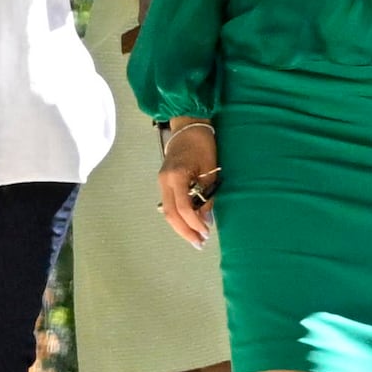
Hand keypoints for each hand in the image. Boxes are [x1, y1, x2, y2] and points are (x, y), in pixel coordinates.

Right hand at [156, 120, 219, 249]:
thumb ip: (207, 195)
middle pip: (170, 214)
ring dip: (181, 226)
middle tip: (199, 243)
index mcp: (176, 176)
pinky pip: (169, 204)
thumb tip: (206, 218)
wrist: (188, 128)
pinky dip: (179, 216)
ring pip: (167, 212)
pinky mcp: (164, 183)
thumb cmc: (203, 145)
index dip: (193, 223)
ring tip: (195, 238)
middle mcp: (164, 182)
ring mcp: (161, 182)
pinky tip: (189, 224)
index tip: (205, 232)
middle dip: (184, 231)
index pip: (183, 207)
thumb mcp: (210, 170)